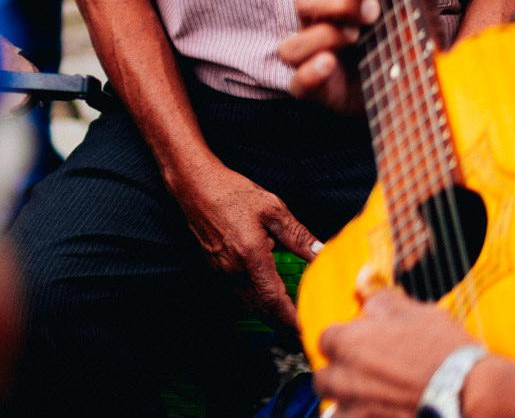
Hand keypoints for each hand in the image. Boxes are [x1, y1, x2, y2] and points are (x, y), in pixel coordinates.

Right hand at [172, 160, 320, 328]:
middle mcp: (234, 268)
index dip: (292, 320)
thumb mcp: (272, 208)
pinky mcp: (214, 266)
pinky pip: (237, 293)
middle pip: (261, 309)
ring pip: (248, 304)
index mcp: (251, 256)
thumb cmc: (231, 192)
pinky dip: (255, 303)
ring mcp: (221, 269)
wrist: (193, 184)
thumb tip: (321, 254)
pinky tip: (266, 297)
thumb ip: (298, 235)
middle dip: (283, 324)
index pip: (274, 300)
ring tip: (289, 318)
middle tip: (304, 330)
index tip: (307, 329)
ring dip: (269, 315)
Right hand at [280, 0, 441, 114]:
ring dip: (321, 36)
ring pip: (291, 43)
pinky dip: (309, 72)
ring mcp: (315, 58)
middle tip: (374, 10)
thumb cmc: (408, 36)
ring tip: (357, 37)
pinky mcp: (319, 91)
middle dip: (336, 2)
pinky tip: (331, 64)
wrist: (422, 89)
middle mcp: (319, 25)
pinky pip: (296, 82)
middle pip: (301, 1)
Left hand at [316, 290, 479, 417]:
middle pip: (325, 378)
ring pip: (336, 409)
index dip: (345, 342)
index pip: (326, 341)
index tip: (363, 347)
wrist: (474, 393)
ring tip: (372, 401)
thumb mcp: (415, 312)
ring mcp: (357, 409)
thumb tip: (369, 299)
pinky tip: (385, 414)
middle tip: (366, 377)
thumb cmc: (446, 351)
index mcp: (346, 343)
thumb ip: (382, 302)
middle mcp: (343, 378)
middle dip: (340, 376)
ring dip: (349, 404)